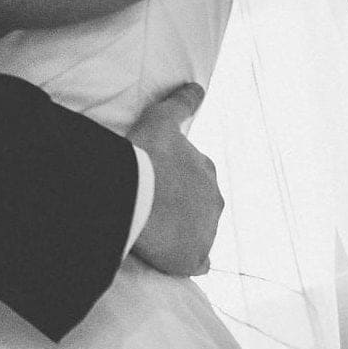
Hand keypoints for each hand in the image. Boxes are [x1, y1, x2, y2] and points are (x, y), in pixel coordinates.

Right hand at [126, 82, 221, 275]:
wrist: (133, 196)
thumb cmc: (144, 157)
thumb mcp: (161, 121)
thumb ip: (180, 104)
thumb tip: (198, 86)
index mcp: (207, 171)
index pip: (198, 173)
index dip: (177, 175)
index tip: (159, 176)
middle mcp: (214, 201)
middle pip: (201, 203)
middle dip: (183, 203)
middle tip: (153, 203)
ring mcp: (206, 232)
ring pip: (199, 231)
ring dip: (182, 229)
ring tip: (155, 229)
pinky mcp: (193, 258)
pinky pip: (196, 262)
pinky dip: (187, 259)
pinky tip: (171, 257)